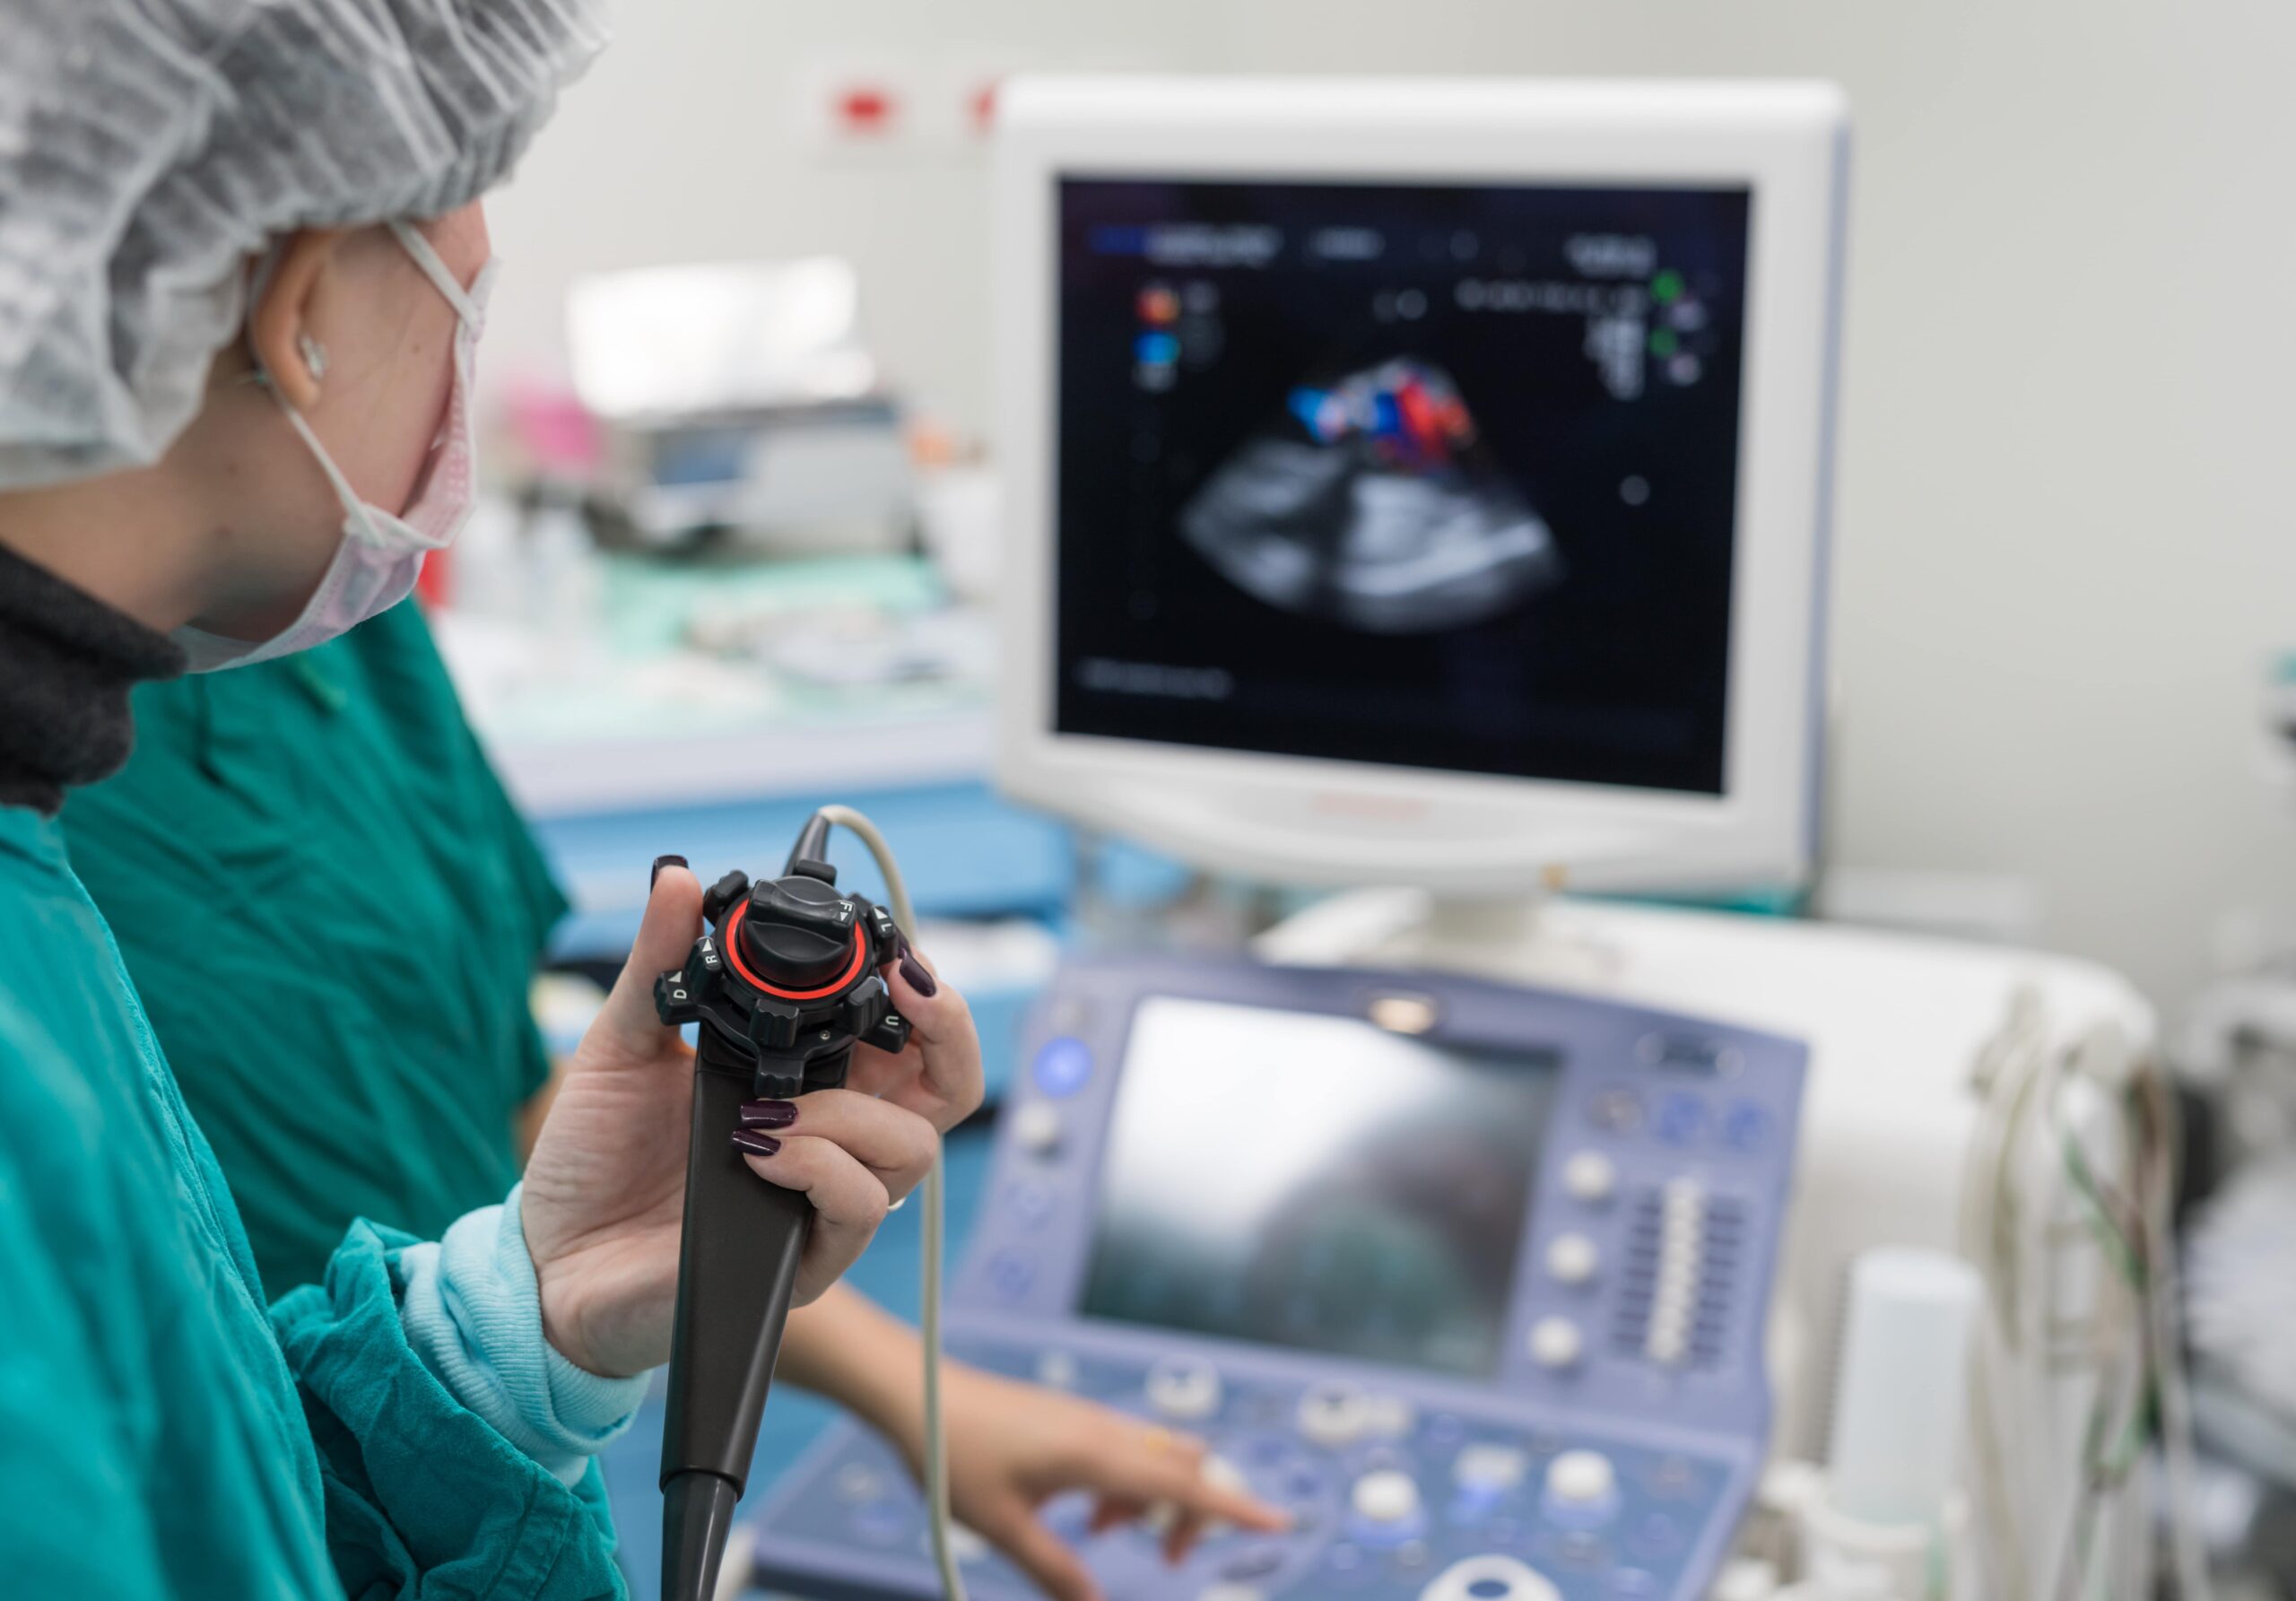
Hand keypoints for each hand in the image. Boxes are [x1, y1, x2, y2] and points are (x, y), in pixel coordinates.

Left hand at [519, 865, 982, 1376]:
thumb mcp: (621, 1045)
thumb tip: (678, 880)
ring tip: (770, 1113)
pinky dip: (819, 1168)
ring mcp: (827, 1198)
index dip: (923, 989)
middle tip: (905, 991)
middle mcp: (835, 1136)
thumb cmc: (594, 1157)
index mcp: (809, 1078)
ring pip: (913, 1148)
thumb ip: (658, 965)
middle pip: (951, 1088)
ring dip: (852, 1112)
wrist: (549, 1257)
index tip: (894, 951)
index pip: (906, 1033)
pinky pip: (861, 1206)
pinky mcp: (807, 1257)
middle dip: (951, 1030)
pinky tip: (760, 1153)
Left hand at [906, 1367, 1289, 1600]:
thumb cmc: (953, 1453)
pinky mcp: (1074, 1419)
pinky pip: (1127, 1450)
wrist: (916, 1391)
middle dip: (1194, 1512)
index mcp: (1097, 1455)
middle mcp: (1106, 1430)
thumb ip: (1055, 1571)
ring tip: (1105, 1533)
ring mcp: (1091, 1420)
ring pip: (1156, 1457)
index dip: (1235, 1508)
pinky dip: (1127, 1484)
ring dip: (1153, 1499)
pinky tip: (1087, 1511)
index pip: (1184, 1484)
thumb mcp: (1004, 1527)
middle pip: (1185, 1467)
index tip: (1281, 1521)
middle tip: (1166, 1556)